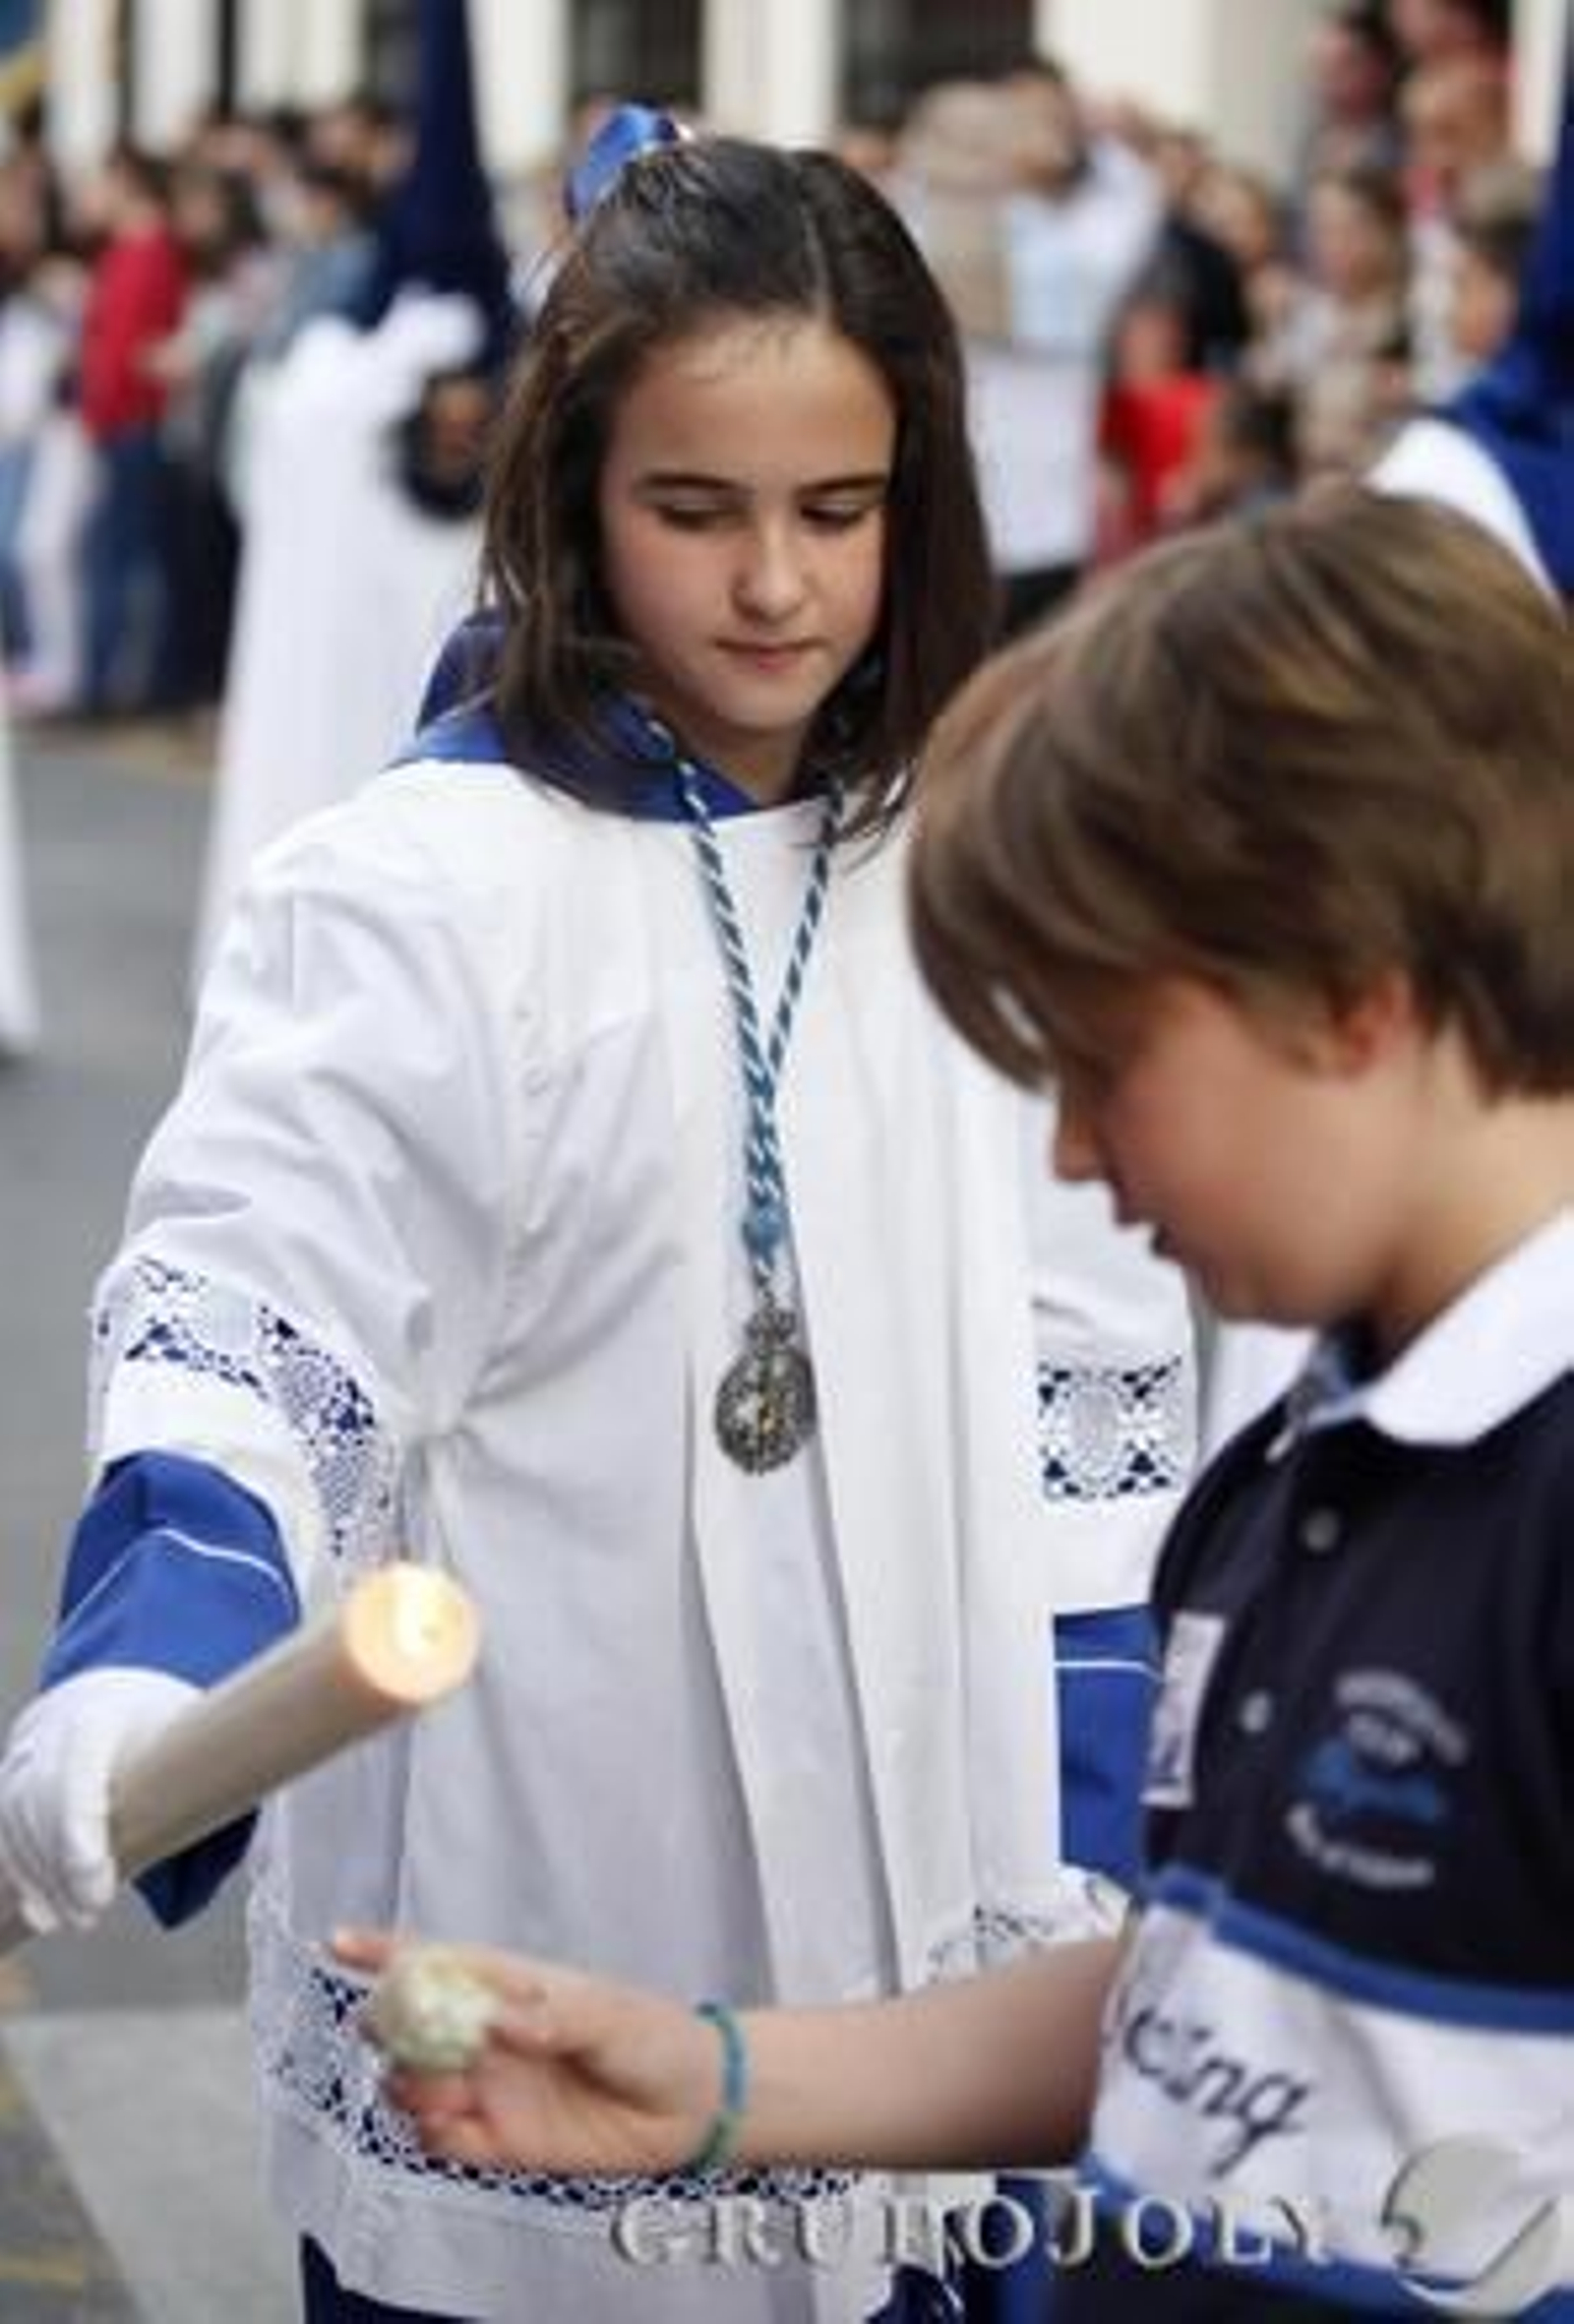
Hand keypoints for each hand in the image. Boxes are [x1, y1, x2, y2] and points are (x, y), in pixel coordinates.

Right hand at [0, 1669, 198, 1931]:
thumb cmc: (161, 1717)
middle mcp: (48, 1732)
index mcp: (98, 1714)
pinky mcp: (11, 1783)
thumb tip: (254, 1791)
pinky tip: (40, 1911)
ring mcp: (23, 1757)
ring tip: (78, 1919)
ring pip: (16, 1824)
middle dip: (62, 1869)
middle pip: (41, 1807)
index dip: (80, 1829)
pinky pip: (5, 1832)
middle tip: (93, 1912)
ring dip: (43, 1880)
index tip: (99, 1884)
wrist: (109, 1689)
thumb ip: (214, 1758)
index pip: (77, 1771)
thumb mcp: (190, 1720)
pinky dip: (21, 1875)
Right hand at [335, 1929, 727, 2175]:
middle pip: (405, 2028)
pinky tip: (462, 2126)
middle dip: (387, 2029)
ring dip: (412, 2085)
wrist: (687, 2107)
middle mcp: (485, 2037)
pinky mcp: (496, 2141)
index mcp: (507, 1988)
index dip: (383, 1952)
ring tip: (453, 2087)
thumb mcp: (608, 2015)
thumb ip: (551, 2017)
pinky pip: (440, 2140)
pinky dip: (435, 2135)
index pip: (436, 1962)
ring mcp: (487, 2088)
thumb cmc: (652, 2039)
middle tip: (402, 2035)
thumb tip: (495, 2019)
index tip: (339, 1943)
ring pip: (412, 2085)